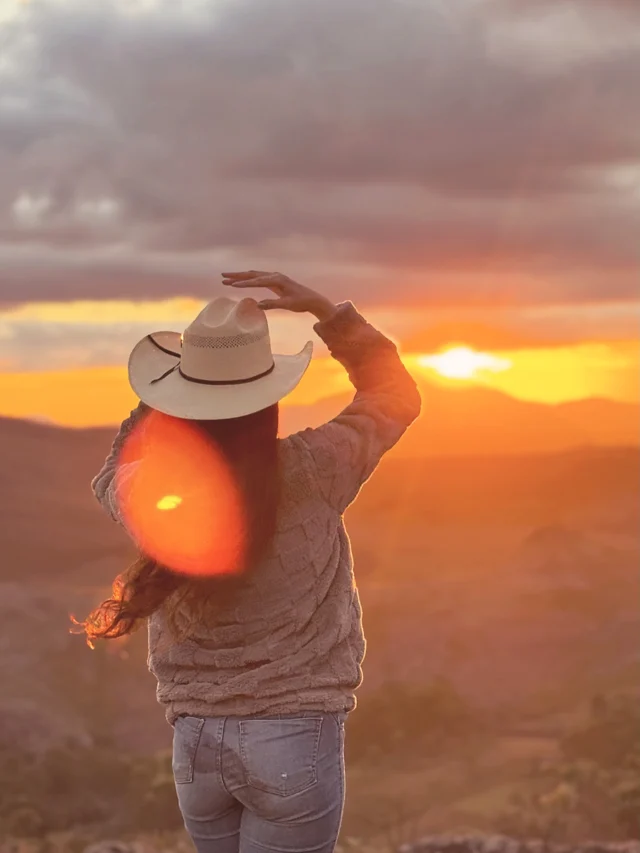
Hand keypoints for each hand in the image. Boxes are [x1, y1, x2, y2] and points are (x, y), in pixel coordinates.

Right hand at [221, 271, 336, 321]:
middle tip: (222, 277)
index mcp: (277, 280)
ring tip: (227, 278)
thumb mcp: (287, 305)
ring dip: (240, 276)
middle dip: (237, 276)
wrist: (312, 299)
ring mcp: (274, 277)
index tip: (232, 286)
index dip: (244, 284)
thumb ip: (273, 304)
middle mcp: (274, 275)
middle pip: (252, 274)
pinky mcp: (274, 280)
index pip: (257, 281)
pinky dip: (248, 278)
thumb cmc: (301, 302)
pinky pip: (258, 277)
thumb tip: (258, 306)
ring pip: (254, 275)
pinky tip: (241, 280)